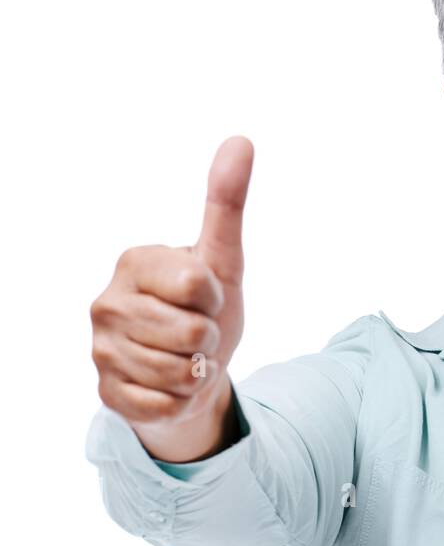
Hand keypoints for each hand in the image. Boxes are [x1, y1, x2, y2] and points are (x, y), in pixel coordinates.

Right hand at [90, 137, 253, 442]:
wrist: (192, 370)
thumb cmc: (206, 307)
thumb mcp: (223, 258)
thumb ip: (227, 203)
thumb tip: (241, 140)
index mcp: (133, 262)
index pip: (195, 285)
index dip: (215, 297)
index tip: (204, 297)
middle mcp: (105, 302)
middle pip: (191, 333)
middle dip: (209, 338)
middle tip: (197, 333)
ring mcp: (100, 349)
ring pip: (177, 372)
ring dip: (195, 371)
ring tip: (184, 359)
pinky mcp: (106, 393)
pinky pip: (161, 405)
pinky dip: (180, 400)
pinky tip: (170, 386)